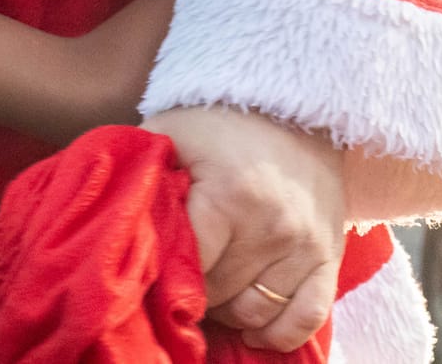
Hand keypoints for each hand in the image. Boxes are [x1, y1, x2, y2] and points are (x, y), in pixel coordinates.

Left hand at [143, 106, 344, 352]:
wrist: (293, 107)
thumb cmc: (217, 121)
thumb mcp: (169, 133)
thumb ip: (140, 174)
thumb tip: (111, 221)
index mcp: (229, 196)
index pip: (190, 267)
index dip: (165, 277)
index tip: (150, 275)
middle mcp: (273, 227)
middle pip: (220, 293)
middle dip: (193, 295)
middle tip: (176, 284)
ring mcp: (306, 245)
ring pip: (259, 312)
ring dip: (229, 314)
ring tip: (210, 298)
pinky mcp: (329, 255)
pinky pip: (308, 316)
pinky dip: (280, 333)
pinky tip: (255, 329)